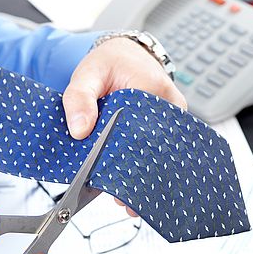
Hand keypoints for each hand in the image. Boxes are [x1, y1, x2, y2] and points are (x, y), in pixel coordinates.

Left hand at [62, 36, 186, 216]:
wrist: (125, 52)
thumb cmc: (109, 62)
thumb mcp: (87, 73)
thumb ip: (79, 98)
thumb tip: (79, 130)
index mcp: (153, 89)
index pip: (144, 132)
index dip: (129, 160)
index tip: (117, 181)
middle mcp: (170, 105)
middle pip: (156, 148)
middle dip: (137, 175)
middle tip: (122, 200)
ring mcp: (173, 117)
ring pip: (159, 151)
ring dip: (142, 173)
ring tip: (128, 201)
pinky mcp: (169, 125)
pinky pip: (158, 148)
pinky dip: (144, 164)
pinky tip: (134, 184)